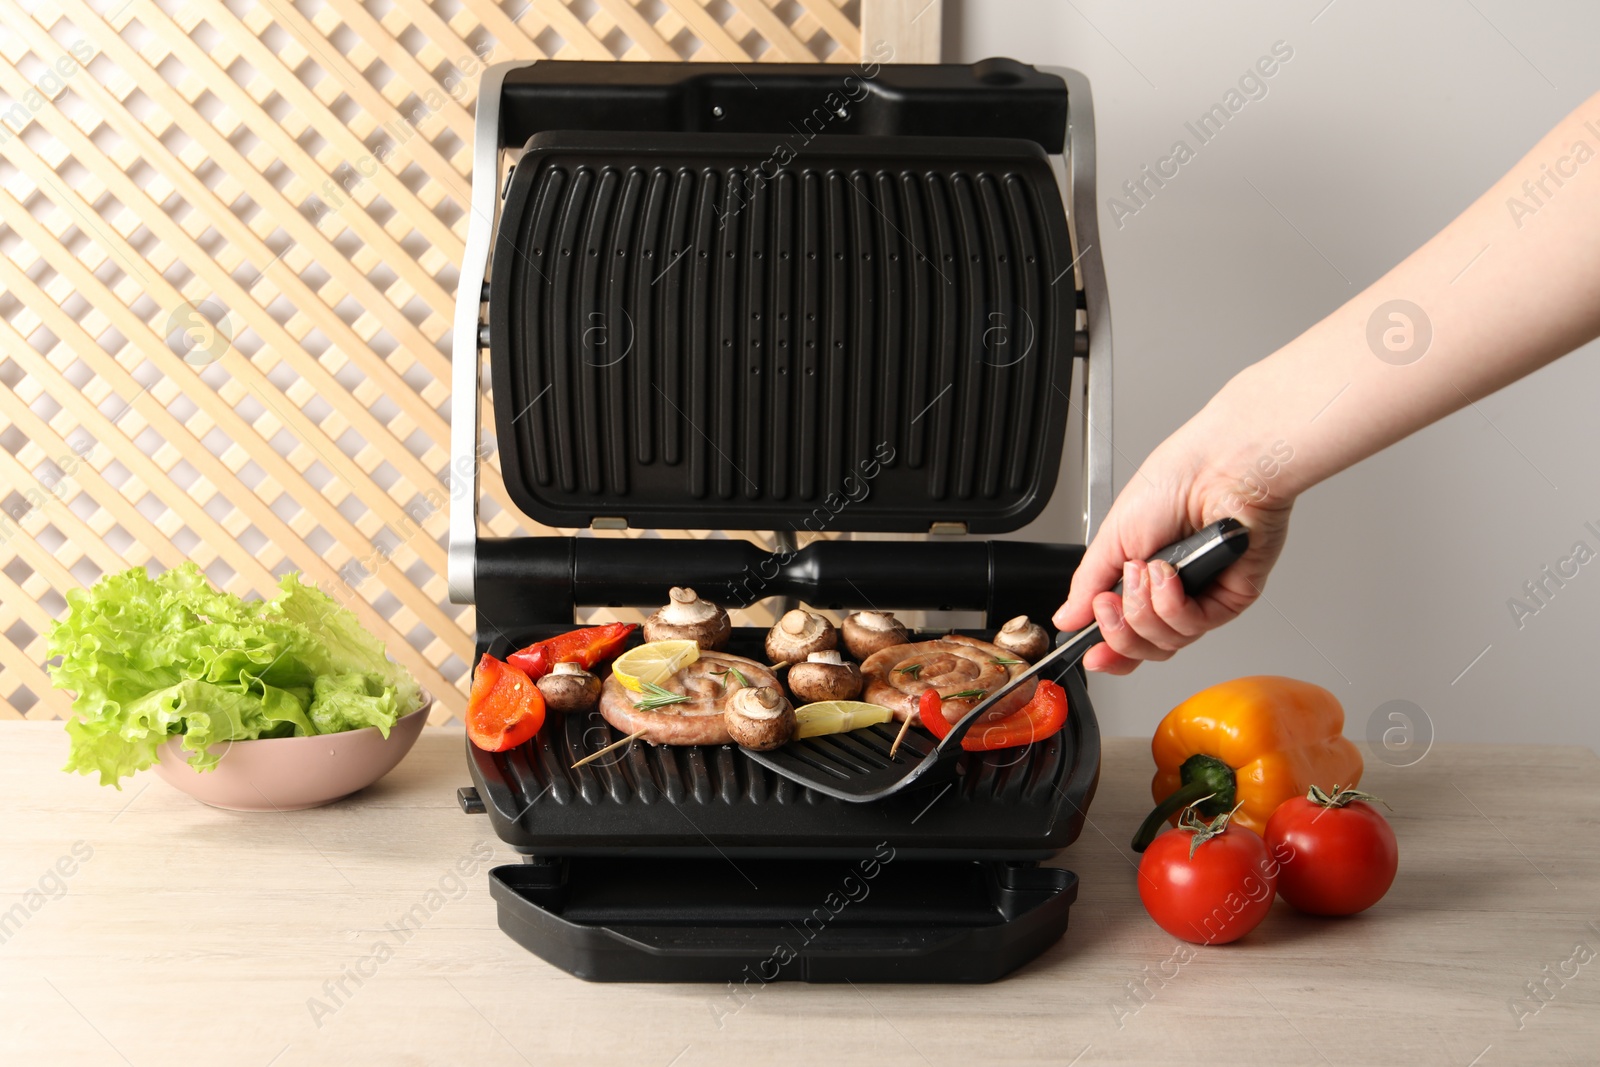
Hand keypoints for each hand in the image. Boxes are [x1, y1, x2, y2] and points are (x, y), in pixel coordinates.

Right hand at [1052, 422, 1294, 673]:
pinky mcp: (1230, 600)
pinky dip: (1173, 603)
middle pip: (1143, 647)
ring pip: (1166, 642)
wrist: (1216, 470)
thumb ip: (1087, 584)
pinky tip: (1169, 575)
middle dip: (1120, 630)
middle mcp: (1173, 593)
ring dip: (1146, 609)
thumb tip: (1067, 617)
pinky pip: (1194, 626)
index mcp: (1143, 579)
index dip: (1109, 650)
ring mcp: (1202, 598)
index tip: (1092, 655)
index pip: (1126, 632)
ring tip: (1146, 571)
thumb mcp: (1112, 537)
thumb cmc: (1174, 483)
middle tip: (1110, 603)